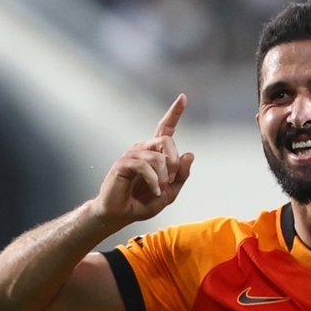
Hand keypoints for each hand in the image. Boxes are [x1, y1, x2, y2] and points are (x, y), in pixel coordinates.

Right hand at [93, 94, 194, 227]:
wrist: (120, 214)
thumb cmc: (142, 202)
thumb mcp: (169, 192)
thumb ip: (181, 175)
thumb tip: (189, 154)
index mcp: (155, 153)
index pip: (166, 128)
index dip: (175, 112)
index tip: (183, 97)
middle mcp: (143, 149)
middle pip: (167, 140)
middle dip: (174, 161)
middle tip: (171, 180)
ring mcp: (132, 154)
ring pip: (157, 156)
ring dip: (164, 177)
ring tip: (160, 190)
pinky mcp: (123, 163)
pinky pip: (144, 166)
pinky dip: (154, 180)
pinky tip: (154, 190)